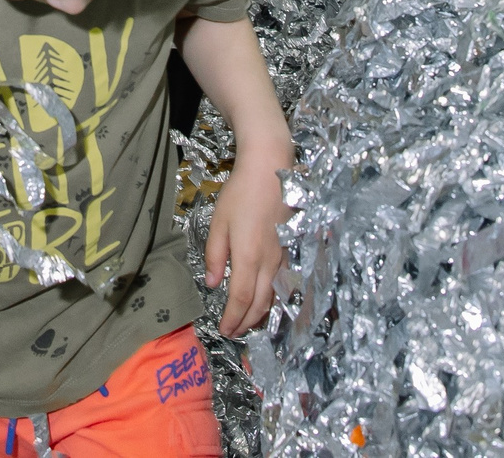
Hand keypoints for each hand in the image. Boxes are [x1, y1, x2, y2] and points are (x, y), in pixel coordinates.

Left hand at [204, 155, 290, 336]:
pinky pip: (282, 283)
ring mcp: (283, 257)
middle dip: (246, 323)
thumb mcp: (218, 223)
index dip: (233, 318)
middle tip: (234, 332)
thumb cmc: (240, 194)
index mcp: (248, 257)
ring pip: (274, 296)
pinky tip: (266, 300)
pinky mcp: (290, 249)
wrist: (271, 170)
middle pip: (260, 304)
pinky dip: (273, 299)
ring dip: (261, 314)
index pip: (241, 299)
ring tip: (247, 322)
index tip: (224, 330)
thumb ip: (215, 256)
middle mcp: (269, 262)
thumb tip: (212, 283)